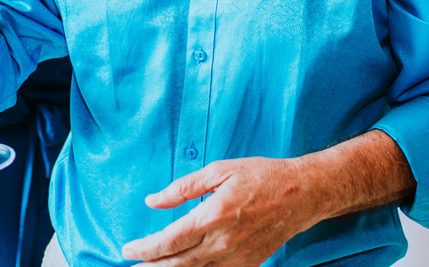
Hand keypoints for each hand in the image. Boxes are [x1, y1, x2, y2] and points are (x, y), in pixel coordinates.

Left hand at [120, 157, 319, 266]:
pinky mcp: (247, 265)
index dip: (144, 249)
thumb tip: (153, 201)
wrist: (301, 195)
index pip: (169, 241)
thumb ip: (183, 188)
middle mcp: (222, 243)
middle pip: (176, 264)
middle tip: (130, 266)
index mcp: (212, 216)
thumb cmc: (261, 177)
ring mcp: (235, 258)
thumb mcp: (220, 171)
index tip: (127, 249)